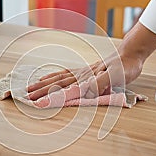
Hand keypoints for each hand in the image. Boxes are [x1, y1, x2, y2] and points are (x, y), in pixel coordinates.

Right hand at [27, 53, 143, 100]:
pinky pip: (65, 74)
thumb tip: (83, 91)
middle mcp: (80, 75)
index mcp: (85, 79)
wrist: (130, 54)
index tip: (34, 101)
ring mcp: (82, 72)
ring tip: (31, 87)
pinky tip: (49, 77)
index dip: (48, 95)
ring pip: (58, 78)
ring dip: (44, 83)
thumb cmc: (124, 68)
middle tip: (26, 96)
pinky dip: (54, 76)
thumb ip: (100, 83)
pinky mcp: (86, 71)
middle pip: (56, 83)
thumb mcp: (116, 77)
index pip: (62, 88)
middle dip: (40, 90)